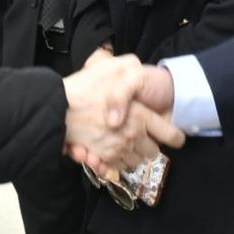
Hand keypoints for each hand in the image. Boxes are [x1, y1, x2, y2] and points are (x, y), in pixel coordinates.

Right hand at [63, 54, 183, 172]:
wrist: (57, 107)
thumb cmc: (86, 86)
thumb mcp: (116, 67)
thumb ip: (132, 68)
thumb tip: (141, 74)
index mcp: (141, 117)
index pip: (170, 135)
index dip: (176, 136)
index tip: (176, 137)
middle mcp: (132, 136)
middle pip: (153, 152)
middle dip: (152, 145)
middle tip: (146, 136)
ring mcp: (117, 149)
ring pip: (136, 160)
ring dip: (135, 153)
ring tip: (128, 142)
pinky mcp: (103, 158)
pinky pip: (119, 166)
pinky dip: (118, 160)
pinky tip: (113, 149)